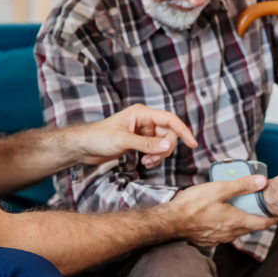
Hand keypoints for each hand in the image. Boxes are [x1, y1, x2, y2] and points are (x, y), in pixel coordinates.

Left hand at [70, 104, 198, 166]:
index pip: (170, 120)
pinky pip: (155, 149)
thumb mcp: (123, 140)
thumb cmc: (99, 138)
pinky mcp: (139, 142)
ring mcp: (142, 132)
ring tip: (146, 162)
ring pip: (163, 143)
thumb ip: (147, 144)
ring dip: (159, 155)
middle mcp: (144, 121)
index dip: (183, 131)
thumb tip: (168, 145)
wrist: (84, 147)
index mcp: (141, 113)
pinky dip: (153, 157)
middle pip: (169, 134)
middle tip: (153, 159)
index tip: (193, 144)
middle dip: (165, 148)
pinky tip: (144, 163)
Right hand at [167, 175, 277, 245]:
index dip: (270, 219)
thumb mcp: (219, 189)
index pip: (261, 224)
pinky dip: (225, 226)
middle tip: (256, 208)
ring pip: (235, 232)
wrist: (171, 221)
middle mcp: (229, 233)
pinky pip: (222, 234)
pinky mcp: (207, 240)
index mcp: (235, 221)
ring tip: (236, 210)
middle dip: (254, 219)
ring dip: (239, 223)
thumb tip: (262, 182)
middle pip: (249, 228)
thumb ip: (242, 185)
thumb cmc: (193, 204)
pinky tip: (218, 217)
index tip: (276, 215)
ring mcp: (218, 239)